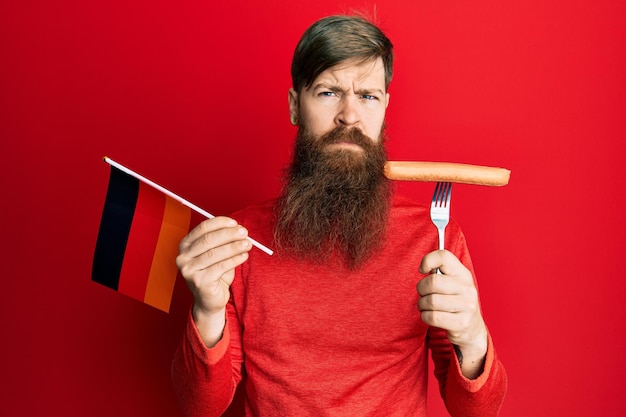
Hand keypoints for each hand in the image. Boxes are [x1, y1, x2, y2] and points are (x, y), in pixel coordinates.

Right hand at [176, 216, 251, 345]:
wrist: (210, 300)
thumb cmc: (215, 273)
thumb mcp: (218, 254)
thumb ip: (224, 241)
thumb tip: (239, 229)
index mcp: (185, 245)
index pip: (202, 228)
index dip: (220, 223)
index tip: (235, 223)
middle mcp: (183, 257)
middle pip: (208, 239)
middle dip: (229, 234)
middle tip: (245, 232)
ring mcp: (189, 270)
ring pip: (215, 253)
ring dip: (234, 247)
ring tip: (248, 244)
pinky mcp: (199, 282)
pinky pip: (220, 267)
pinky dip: (235, 259)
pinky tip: (244, 256)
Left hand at [417, 250, 487, 377]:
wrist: (472, 329)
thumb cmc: (455, 301)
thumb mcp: (452, 282)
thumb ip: (439, 270)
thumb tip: (423, 267)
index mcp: (463, 274)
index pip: (444, 256)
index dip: (428, 260)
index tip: (422, 270)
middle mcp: (467, 288)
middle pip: (432, 282)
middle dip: (421, 289)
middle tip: (423, 294)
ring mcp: (467, 306)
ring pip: (430, 301)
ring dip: (422, 305)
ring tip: (427, 306)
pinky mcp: (461, 323)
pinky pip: (432, 317)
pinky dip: (425, 316)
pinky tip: (430, 316)